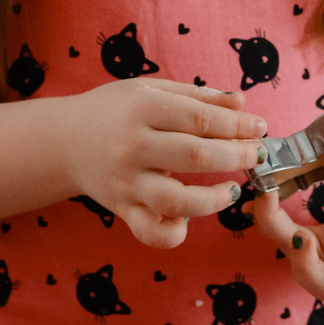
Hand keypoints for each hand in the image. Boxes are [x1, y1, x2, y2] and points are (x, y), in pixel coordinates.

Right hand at [54, 79, 268, 247]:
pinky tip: (189, 222)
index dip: (237, 125)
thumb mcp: (152, 90)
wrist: (64, 141)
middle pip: (196, 156)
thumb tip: (243, 104)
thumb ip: (199, 97)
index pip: (201, 119)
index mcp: (142, 108)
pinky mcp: (121, 209)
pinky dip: (174, 234)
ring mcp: (126, 182)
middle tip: (256, 155)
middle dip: (237, 156)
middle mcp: (132, 146)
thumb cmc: (115, 110)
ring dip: (214, 199)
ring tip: (232, 189)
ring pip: (177, 200)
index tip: (259, 128)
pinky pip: (151, 232)